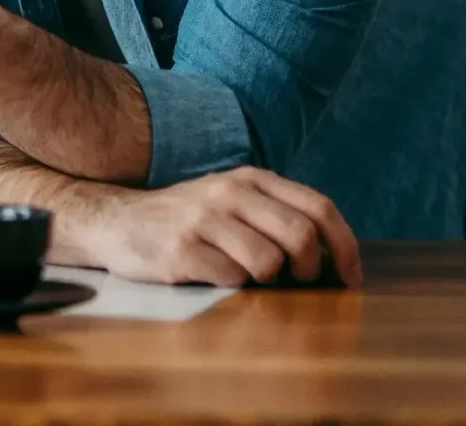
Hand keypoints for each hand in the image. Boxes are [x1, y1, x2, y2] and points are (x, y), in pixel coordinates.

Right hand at [79, 166, 362, 287]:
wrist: (116, 220)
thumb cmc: (185, 218)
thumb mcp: (230, 200)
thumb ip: (275, 214)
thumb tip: (333, 257)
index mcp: (249, 179)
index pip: (318, 207)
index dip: (345, 246)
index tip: (350, 276)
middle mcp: (228, 193)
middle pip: (300, 236)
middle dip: (310, 269)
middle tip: (299, 281)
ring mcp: (202, 220)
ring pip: (268, 262)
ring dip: (266, 281)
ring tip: (246, 275)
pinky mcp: (181, 250)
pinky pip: (231, 279)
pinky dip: (232, 285)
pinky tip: (212, 274)